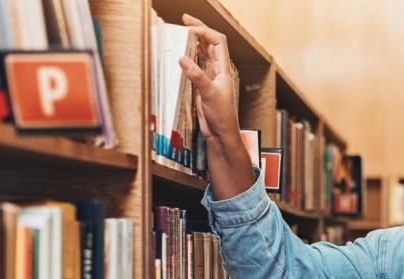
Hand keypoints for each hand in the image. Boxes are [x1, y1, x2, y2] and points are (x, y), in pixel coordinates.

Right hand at [177, 14, 255, 199]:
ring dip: (193, 41)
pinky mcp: (201, 85)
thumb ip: (196, 76)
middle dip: (198, 29)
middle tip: (184, 19)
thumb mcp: (209, 94)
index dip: (205, 31)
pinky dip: (188, 57)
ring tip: (181, 32)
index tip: (190, 29)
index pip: (217, 41)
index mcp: (223, 69)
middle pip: (210, 43)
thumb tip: (183, 58)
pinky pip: (195, 65)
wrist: (220, 133)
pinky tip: (180, 53)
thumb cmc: (222, 116)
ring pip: (202, 53)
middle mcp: (217, 70)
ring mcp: (209, 77)